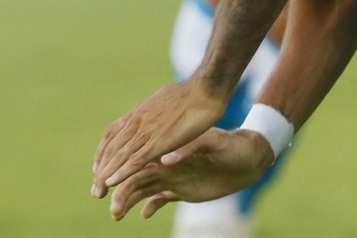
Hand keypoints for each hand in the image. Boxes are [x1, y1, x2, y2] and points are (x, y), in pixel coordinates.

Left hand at [92, 77, 229, 197]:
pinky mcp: (158, 142)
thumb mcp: (167, 99)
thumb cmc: (194, 92)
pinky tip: (113, 183)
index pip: (112, 134)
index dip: (103, 152)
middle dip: (101, 169)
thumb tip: (155, 108)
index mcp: (139, 112)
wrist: (206, 89)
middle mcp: (137, 121)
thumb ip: (156, 110)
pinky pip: (135, 159)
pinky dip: (121, 172)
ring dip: (106, 175)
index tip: (98, 167)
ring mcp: (146, 131)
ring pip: (119, 156)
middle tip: (95, 188)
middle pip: (111, 148)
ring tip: (98, 192)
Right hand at [108, 129, 273, 220]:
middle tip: (112, 208)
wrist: (250, 156)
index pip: (138, 159)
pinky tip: (143, 214)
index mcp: (170, 149)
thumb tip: (166, 160)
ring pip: (140, 189)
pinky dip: (148, 206)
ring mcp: (173, 177)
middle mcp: (167, 163)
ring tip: (117, 214)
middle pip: (133, 177)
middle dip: (119, 191)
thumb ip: (190, 148)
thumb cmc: (232, 144)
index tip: (107, 183)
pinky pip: (158, 199)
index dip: (120, 170)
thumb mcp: (214, 142)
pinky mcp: (182, 189)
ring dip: (127, 201)